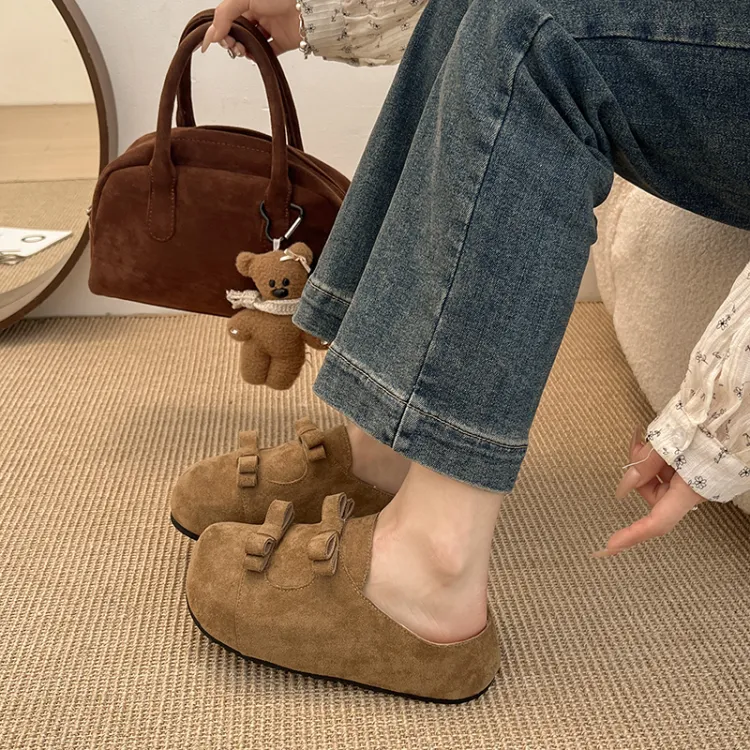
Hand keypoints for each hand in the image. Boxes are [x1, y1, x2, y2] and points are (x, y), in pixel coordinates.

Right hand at [201, 0, 300, 58]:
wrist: (307, 9)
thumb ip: (225, 14)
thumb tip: (213, 34)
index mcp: (248, 1)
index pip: (228, 17)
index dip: (220, 29)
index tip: (215, 40)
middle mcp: (259, 13)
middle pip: (239, 31)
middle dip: (232, 40)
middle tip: (232, 45)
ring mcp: (271, 28)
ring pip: (251, 43)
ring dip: (243, 49)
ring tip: (242, 50)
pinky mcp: (282, 42)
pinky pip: (267, 53)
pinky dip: (258, 57)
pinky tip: (253, 56)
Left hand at [592, 426, 705, 557]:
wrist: (737, 411)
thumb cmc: (709, 423)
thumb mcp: (670, 439)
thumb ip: (645, 464)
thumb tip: (624, 486)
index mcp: (691, 489)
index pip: (658, 521)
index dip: (633, 534)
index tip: (609, 546)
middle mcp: (696, 491)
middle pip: (654, 495)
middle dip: (639, 474)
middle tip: (636, 444)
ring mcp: (698, 481)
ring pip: (661, 481)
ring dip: (648, 462)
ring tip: (647, 437)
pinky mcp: (699, 471)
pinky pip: (672, 472)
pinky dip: (660, 459)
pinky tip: (656, 440)